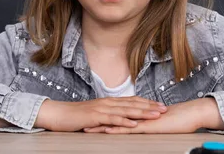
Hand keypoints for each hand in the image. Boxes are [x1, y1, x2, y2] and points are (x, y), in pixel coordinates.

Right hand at [34, 96, 166, 131]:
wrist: (59, 114)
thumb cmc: (76, 116)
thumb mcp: (95, 114)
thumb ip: (108, 115)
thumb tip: (121, 118)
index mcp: (109, 101)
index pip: (132, 100)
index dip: (147, 102)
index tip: (160, 105)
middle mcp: (108, 102)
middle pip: (133, 103)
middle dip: (150, 106)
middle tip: (164, 108)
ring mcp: (102, 108)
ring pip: (126, 110)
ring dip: (142, 112)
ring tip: (155, 115)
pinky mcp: (95, 116)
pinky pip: (113, 119)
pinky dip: (125, 121)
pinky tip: (134, 123)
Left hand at [84, 98, 223, 133]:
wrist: (191, 114)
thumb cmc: (178, 119)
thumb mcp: (158, 121)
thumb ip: (147, 121)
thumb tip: (139, 123)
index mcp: (138, 113)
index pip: (115, 113)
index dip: (101, 115)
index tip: (88, 118)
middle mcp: (137, 114)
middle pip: (112, 116)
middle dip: (95, 120)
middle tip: (80, 122)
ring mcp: (141, 119)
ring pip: (117, 122)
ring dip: (101, 125)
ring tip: (86, 128)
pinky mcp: (146, 126)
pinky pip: (129, 128)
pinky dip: (117, 129)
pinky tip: (106, 130)